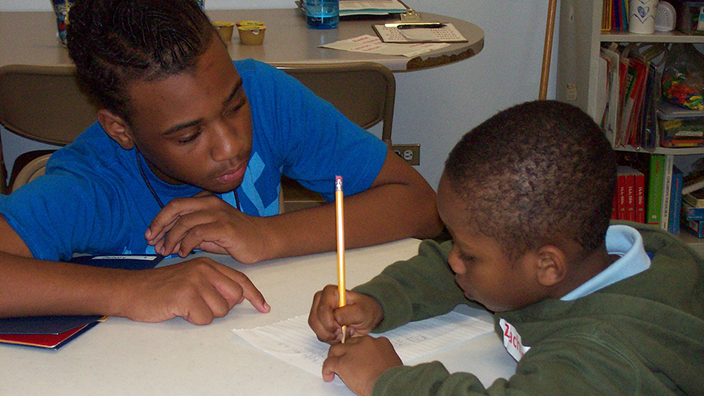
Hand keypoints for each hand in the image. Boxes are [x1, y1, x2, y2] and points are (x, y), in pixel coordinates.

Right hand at [115, 256, 269, 323]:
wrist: (131, 290)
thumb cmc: (161, 287)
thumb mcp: (190, 277)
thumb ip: (213, 282)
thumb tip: (237, 296)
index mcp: (208, 264)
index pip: (240, 280)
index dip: (254, 295)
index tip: (264, 307)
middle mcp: (205, 269)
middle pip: (233, 297)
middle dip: (220, 307)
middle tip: (198, 305)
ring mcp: (196, 281)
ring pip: (220, 310)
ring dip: (204, 314)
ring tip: (185, 306)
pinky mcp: (186, 295)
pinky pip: (204, 318)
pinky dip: (193, 319)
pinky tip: (179, 310)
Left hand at [145, 192, 271, 263]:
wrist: (263, 239)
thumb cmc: (237, 238)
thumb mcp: (211, 233)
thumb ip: (192, 234)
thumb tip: (168, 241)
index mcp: (205, 201)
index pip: (176, 205)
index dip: (159, 219)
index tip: (150, 235)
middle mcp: (210, 203)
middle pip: (176, 208)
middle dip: (160, 225)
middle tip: (152, 242)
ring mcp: (218, 214)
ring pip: (185, 222)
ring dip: (171, 238)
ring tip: (166, 251)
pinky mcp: (225, 227)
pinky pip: (198, 233)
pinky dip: (186, 244)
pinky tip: (183, 252)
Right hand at [309, 284, 383, 343]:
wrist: (367, 317)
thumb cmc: (365, 310)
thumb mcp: (360, 311)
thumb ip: (346, 314)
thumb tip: (334, 318)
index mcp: (330, 293)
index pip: (322, 310)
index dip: (329, 323)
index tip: (341, 329)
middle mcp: (321, 301)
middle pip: (315, 320)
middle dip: (329, 331)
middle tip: (342, 333)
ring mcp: (319, 312)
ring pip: (316, 329)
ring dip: (330, 336)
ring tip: (344, 334)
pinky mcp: (320, 323)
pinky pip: (320, 335)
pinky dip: (330, 339)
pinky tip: (341, 335)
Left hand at [322, 335, 401, 395]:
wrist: (388, 384)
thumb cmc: (392, 378)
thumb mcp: (392, 363)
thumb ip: (382, 359)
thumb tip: (377, 366)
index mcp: (380, 342)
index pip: (364, 341)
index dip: (359, 349)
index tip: (357, 357)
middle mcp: (365, 342)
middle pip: (349, 343)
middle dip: (345, 351)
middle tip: (343, 360)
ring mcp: (352, 351)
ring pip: (336, 349)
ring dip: (333, 357)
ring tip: (333, 366)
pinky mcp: (342, 362)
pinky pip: (329, 363)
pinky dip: (327, 370)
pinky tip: (328, 376)